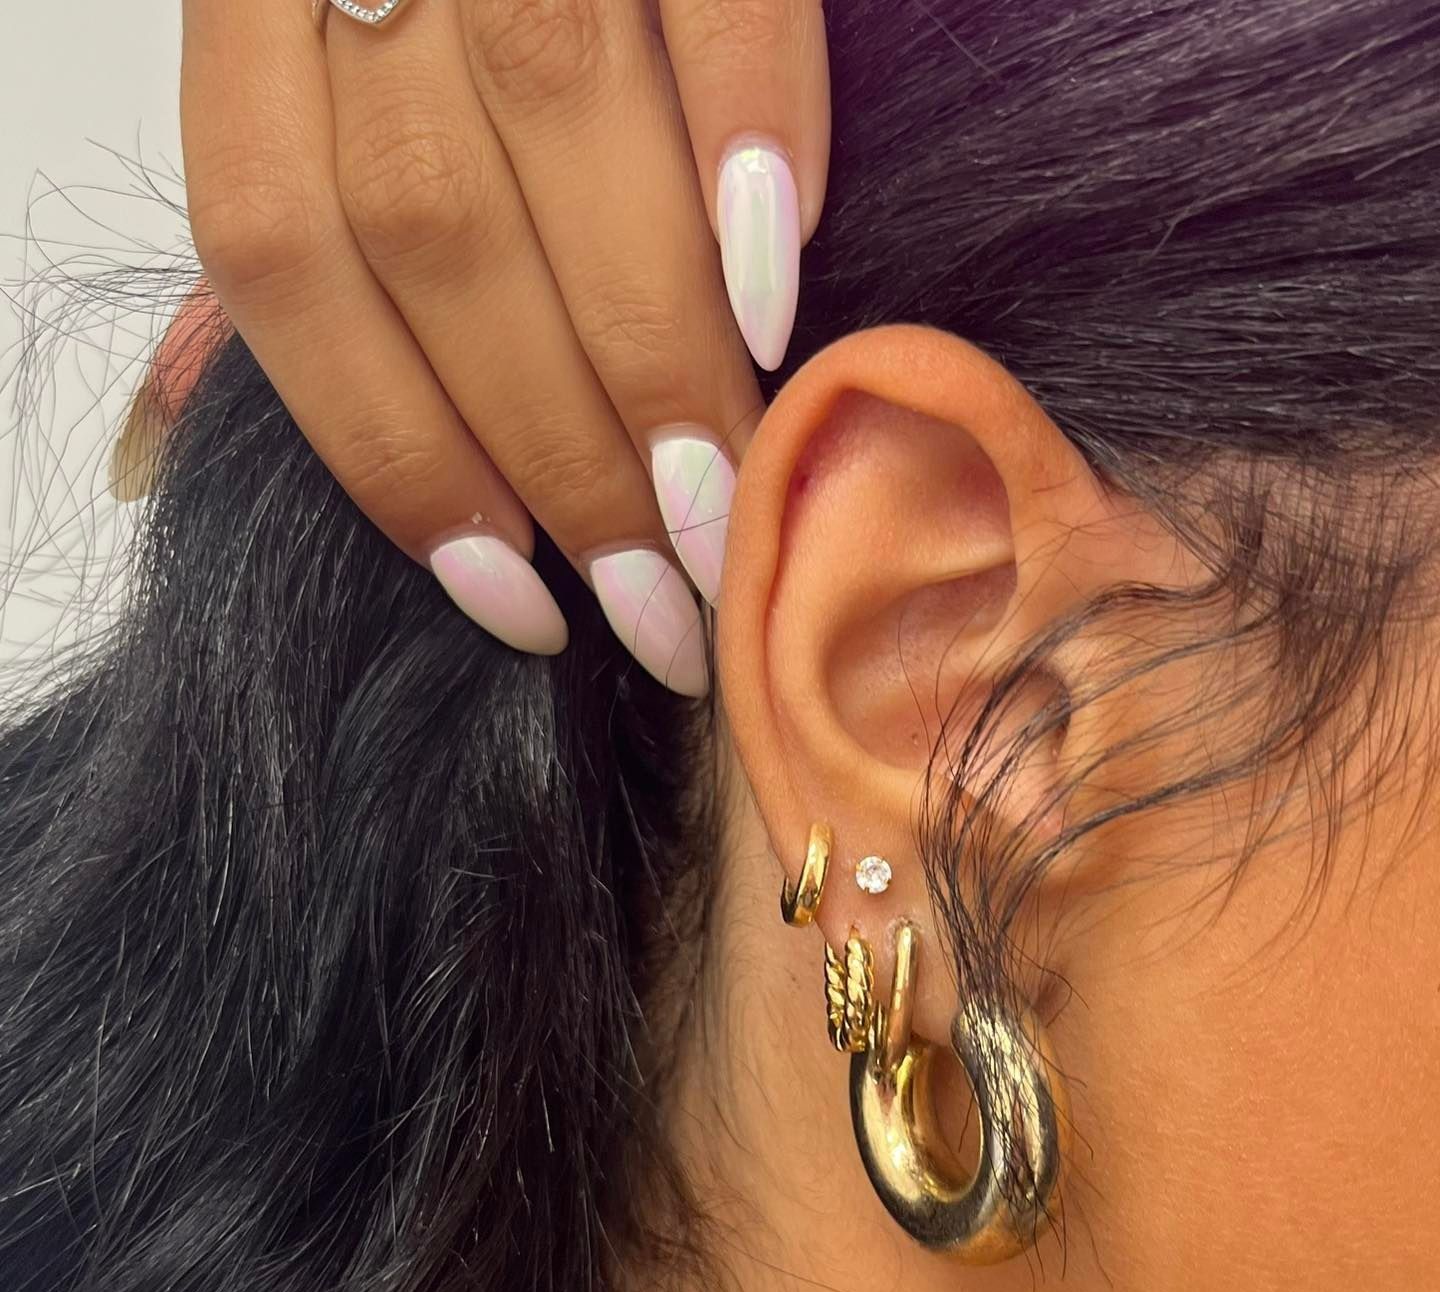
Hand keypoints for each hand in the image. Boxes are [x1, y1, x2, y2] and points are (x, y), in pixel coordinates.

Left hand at [179, 0, 829, 693]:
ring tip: (717, 504)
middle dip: (560, 449)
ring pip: (552, 134)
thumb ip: (332, 245)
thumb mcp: (323, 94)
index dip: (397, 454)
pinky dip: (752, 144)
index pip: (285, 256)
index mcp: (250, 10)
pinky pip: (713, 2)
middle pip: (434, 229)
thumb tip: (397, 472)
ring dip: (652, 356)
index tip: (514, 597)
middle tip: (661, 596)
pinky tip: (779, 299)